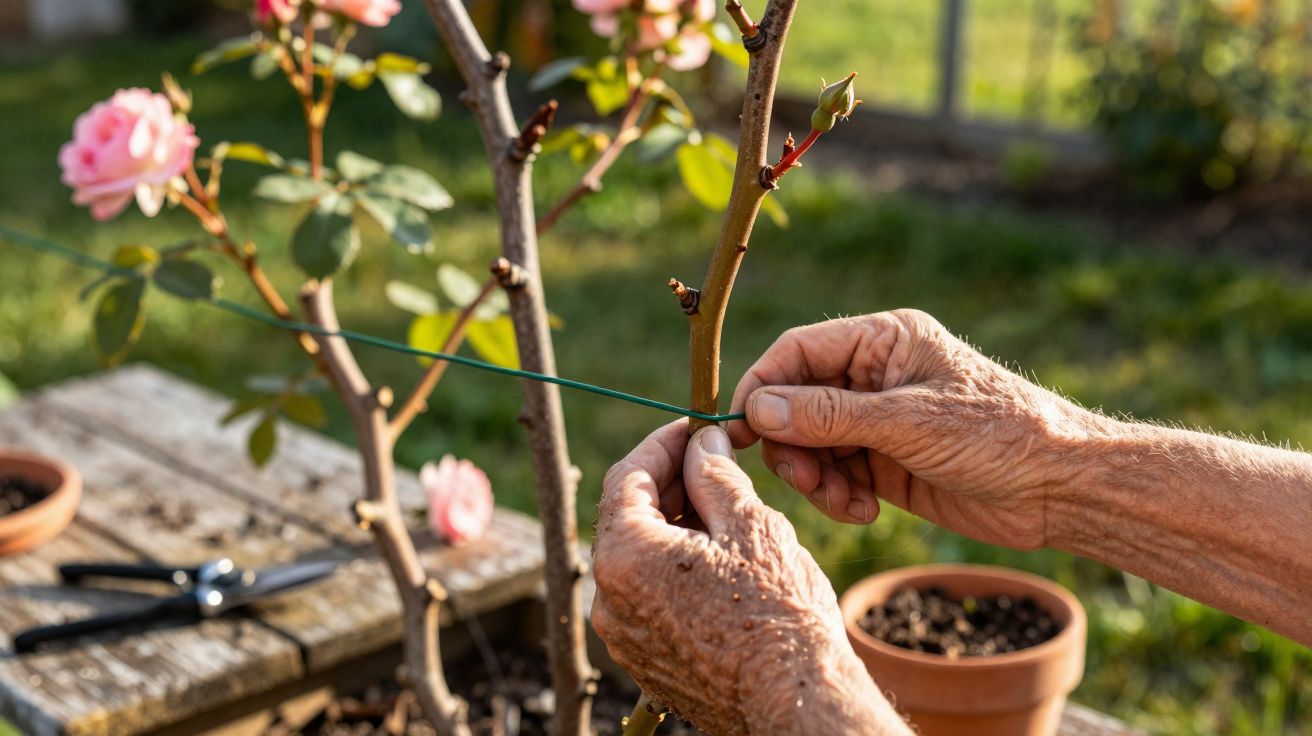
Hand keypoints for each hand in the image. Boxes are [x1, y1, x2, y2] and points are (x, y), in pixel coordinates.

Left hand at [592, 421, 904, 735]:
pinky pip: (649, 600)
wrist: (798, 703)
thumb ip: (715, 477)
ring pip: (639, 561)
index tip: (694, 430)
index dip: (662, 445)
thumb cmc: (779, 614)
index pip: (627, 476)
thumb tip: (702, 445)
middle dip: (669, 486)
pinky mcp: (645, 663)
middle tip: (714, 465)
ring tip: (725, 515)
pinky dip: (675, 572)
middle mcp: (609, 600)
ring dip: (673, 529)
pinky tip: (720, 565)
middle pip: (627, 519)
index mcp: (625, 556)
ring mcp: (624, 637)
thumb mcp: (752, 526)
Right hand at [727, 310, 1103, 549]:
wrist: (1058, 488)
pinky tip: (864, 512)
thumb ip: (829, 415)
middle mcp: (874, 376)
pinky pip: (836, 475)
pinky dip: (838, 496)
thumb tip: (757, 408)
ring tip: (844, 501)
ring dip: (815, 476)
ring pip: (811, 444)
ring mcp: (878, 421)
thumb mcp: (908, 422)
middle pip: (796, 401)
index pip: (798, 351)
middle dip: (790, 442)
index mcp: (883, 341)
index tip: (738, 428)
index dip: (763, 386)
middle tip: (801, 477)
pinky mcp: (885, 463)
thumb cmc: (997, 435)